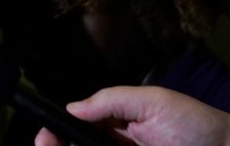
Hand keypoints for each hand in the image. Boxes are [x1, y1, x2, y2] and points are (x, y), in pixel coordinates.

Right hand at [34, 86, 229, 145]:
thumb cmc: (195, 124)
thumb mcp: (153, 102)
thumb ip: (111, 101)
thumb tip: (71, 108)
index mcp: (116, 121)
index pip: (78, 124)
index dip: (59, 128)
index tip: (46, 135)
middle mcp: (115, 143)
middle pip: (77, 144)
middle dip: (56, 144)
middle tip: (47, 145)